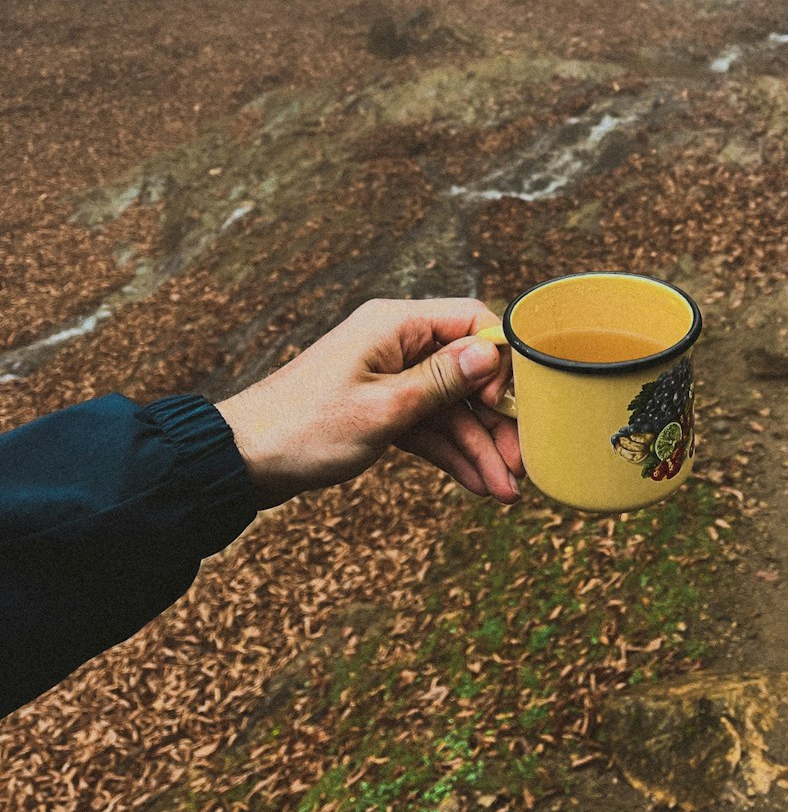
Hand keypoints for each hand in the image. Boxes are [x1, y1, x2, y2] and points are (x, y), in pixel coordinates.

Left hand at [216, 298, 520, 509]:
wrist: (242, 461)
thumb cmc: (303, 429)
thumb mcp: (383, 409)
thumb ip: (442, 381)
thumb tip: (491, 352)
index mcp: (395, 325)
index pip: (471, 320)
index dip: (499, 359)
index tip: (505, 403)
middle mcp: (397, 343)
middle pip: (467, 372)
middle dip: (495, 420)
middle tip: (522, 464)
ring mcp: (389, 376)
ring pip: (451, 407)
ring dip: (478, 447)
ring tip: (505, 491)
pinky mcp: (380, 407)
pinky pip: (429, 425)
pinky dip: (451, 453)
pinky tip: (478, 483)